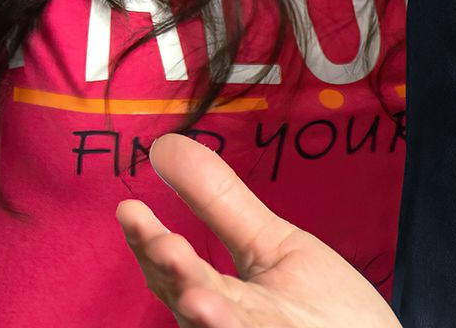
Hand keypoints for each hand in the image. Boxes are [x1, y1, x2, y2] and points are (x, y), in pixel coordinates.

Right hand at [115, 133, 401, 327]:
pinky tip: (226, 315)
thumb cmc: (325, 311)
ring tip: (195, 294)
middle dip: (172, 276)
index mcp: (220, 298)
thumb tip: (165, 145)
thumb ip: (220, 202)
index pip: (172, 271)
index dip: (149, 242)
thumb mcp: (273, 246)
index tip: (129, 208)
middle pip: (188, 302)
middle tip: (160, 245)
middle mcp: (227, 324)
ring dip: (205, 315)